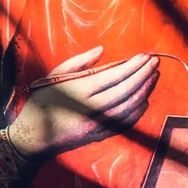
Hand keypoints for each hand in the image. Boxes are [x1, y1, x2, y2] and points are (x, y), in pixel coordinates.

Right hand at [4, 47, 159, 157]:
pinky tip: (145, 99)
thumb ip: (79, 62)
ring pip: (129, 107)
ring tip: (154, 77)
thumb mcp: (53, 76)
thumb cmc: (41, 102)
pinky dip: (138, 111)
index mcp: (77, 91)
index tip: (145, 56)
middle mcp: (89, 109)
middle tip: (155, 62)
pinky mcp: (99, 136)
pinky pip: (125, 122)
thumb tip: (102, 50)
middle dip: (144, 75)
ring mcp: (96, 125)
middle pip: (125, 91)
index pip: (113, 76)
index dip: (132, 66)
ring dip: (145, 91)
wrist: (32, 137)